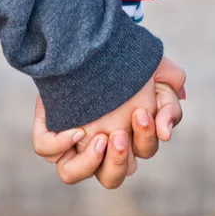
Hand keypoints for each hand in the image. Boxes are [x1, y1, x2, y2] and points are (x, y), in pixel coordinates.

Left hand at [32, 56, 185, 188]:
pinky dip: (57, 143)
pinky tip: (73, 128)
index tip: (140, 112)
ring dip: (89, 162)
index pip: (142, 152)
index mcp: (128, 137)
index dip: (144, 138)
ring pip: (71, 173)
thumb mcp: (156, 72)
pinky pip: (46, 148)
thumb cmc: (126, 58)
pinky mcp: (49, 125)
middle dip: (117, 160)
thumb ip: (168, 101)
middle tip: (118, 134)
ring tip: (99, 137)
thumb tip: (165, 133)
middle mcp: (98, 146)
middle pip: (111, 178)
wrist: (92, 37)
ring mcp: (71, 140)